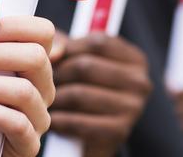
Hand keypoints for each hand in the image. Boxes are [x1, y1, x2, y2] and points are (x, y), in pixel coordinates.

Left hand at [50, 33, 151, 156]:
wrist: (93, 139)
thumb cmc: (85, 90)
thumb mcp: (81, 60)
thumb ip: (66, 46)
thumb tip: (55, 51)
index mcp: (135, 59)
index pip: (98, 42)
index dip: (68, 48)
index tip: (52, 58)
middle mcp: (140, 82)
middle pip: (86, 66)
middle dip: (58, 74)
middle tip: (41, 82)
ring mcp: (133, 108)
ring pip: (79, 94)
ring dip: (55, 99)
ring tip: (45, 100)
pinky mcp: (119, 132)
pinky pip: (78, 122)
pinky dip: (60, 121)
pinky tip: (53, 120)